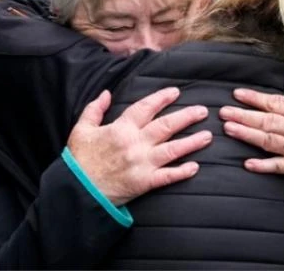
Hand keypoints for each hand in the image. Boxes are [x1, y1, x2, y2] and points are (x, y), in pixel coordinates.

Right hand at [67, 87, 211, 205]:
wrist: (76, 192)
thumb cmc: (79, 161)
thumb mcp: (80, 130)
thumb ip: (94, 109)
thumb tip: (106, 93)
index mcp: (120, 129)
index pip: (145, 108)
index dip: (161, 98)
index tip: (176, 92)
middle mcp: (134, 144)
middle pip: (166, 126)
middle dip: (186, 117)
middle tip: (203, 111)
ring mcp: (141, 164)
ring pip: (172, 150)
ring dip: (192, 142)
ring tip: (208, 136)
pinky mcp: (144, 183)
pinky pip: (167, 177)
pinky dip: (181, 172)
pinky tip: (195, 167)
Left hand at [219, 69, 283, 178]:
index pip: (274, 102)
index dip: (255, 98)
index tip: (237, 94)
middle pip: (267, 121)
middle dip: (244, 116)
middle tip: (223, 112)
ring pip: (269, 141)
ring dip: (248, 135)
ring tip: (229, 129)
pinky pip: (278, 166)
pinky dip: (263, 166)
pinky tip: (248, 164)